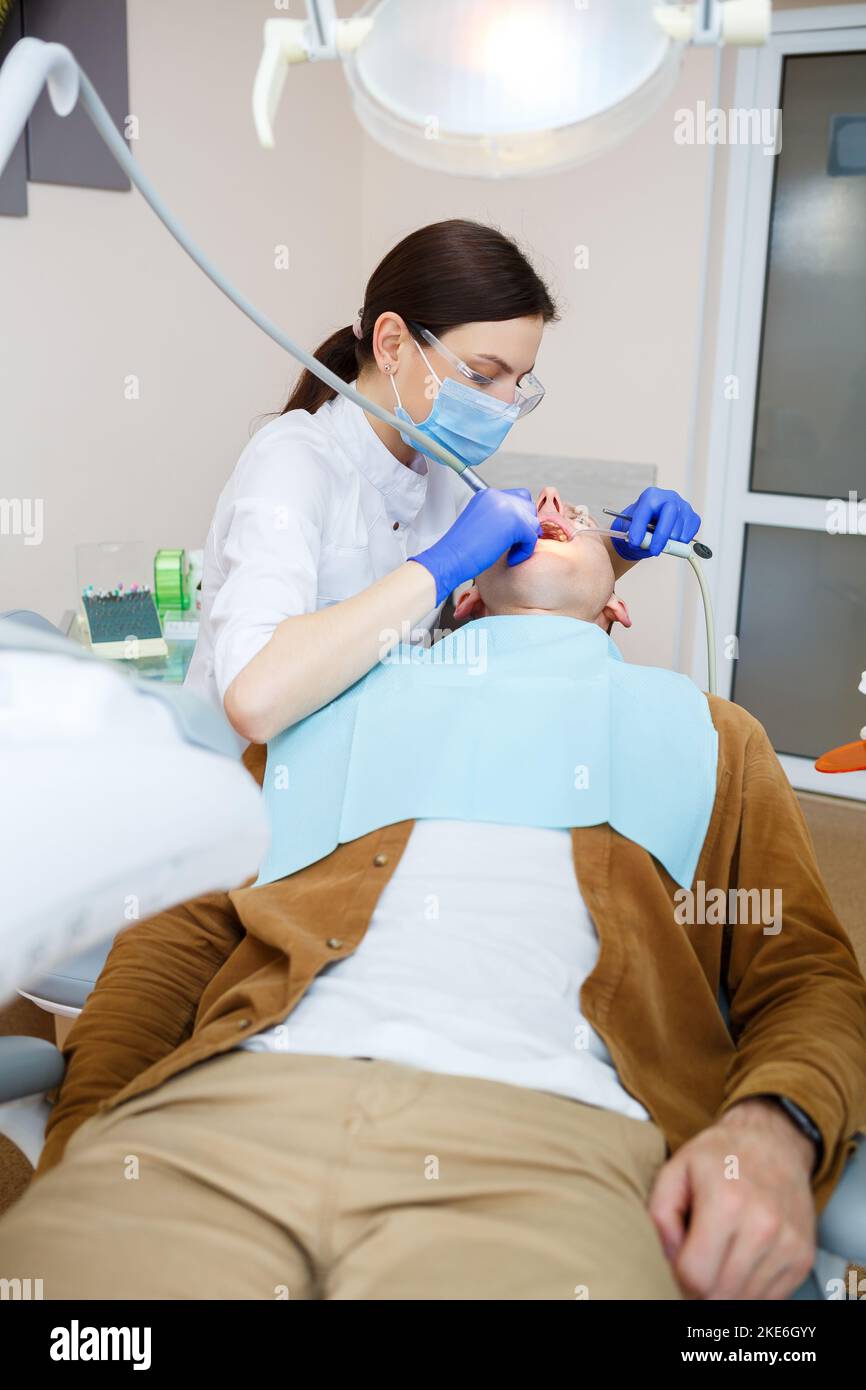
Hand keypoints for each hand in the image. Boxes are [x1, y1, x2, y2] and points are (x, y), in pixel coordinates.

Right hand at [409, 487, 540, 605]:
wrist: (449, 558)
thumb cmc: (460, 549)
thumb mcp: (480, 523)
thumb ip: (497, 517)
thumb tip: (519, 523)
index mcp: (487, 494)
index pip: (518, 497)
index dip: (519, 517)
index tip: (511, 534)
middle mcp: (497, 496)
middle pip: (528, 507)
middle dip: (525, 527)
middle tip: (513, 544)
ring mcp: (507, 507)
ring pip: (532, 521)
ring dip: (525, 539)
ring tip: (510, 551)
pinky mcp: (515, 523)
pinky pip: (532, 537)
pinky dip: (524, 551)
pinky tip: (510, 558)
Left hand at [610, 487, 700, 559]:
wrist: (651, 525)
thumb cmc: (639, 525)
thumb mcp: (629, 527)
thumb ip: (631, 531)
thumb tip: (635, 537)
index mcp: (650, 496)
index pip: (645, 510)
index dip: (639, 528)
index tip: (634, 543)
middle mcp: (669, 497)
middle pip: (670, 513)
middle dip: (661, 535)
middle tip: (654, 551)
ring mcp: (684, 506)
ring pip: (680, 528)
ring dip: (669, 543)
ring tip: (659, 544)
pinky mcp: (693, 518)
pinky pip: (689, 535)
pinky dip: (679, 544)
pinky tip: (671, 540)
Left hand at [647, 1098, 816, 1298]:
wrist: (775, 1142)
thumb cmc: (720, 1156)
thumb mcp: (676, 1169)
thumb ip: (659, 1215)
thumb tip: (667, 1259)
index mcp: (726, 1203)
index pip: (695, 1275)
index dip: (677, 1274)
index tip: (678, 1259)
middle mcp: (764, 1227)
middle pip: (719, 1293)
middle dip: (700, 1286)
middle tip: (696, 1262)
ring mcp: (788, 1245)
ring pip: (745, 1300)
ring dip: (726, 1289)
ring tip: (719, 1258)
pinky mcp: (803, 1258)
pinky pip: (770, 1298)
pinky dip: (750, 1289)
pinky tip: (741, 1261)